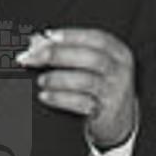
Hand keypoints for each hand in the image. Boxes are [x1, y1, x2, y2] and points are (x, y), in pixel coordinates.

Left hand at [15, 27, 137, 150]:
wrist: (119, 120)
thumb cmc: (102, 85)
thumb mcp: (95, 65)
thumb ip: (70, 50)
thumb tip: (39, 42)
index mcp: (118, 53)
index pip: (97, 38)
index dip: (72, 35)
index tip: (49, 36)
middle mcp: (119, 71)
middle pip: (91, 58)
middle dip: (59, 55)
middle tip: (35, 56)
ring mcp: (114, 92)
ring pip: (86, 81)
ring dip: (59, 79)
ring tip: (41, 80)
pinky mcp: (105, 111)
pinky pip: (81, 103)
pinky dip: (60, 98)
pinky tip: (45, 95)